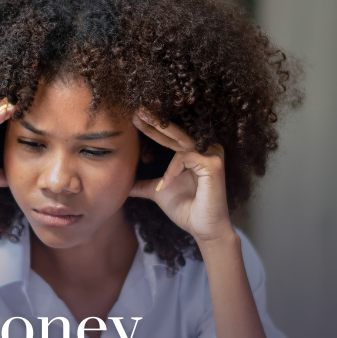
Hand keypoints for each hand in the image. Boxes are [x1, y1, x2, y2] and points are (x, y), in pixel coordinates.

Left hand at [130, 109, 233, 244]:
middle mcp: (204, 149)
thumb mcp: (158, 191)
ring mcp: (211, 154)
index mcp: (192, 153)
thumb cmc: (185, 209)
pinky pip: (184, 157)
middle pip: (175, 131)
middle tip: (136, 109)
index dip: (152, 127)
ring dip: (157, 134)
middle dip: (154, 119)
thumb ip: (143, 185)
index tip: (134, 117)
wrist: (202, 228)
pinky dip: (171, 171)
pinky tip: (164, 186)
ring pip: (179, 139)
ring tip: (138, 125)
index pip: (169, 136)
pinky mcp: (213, 164)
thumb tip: (122, 184)